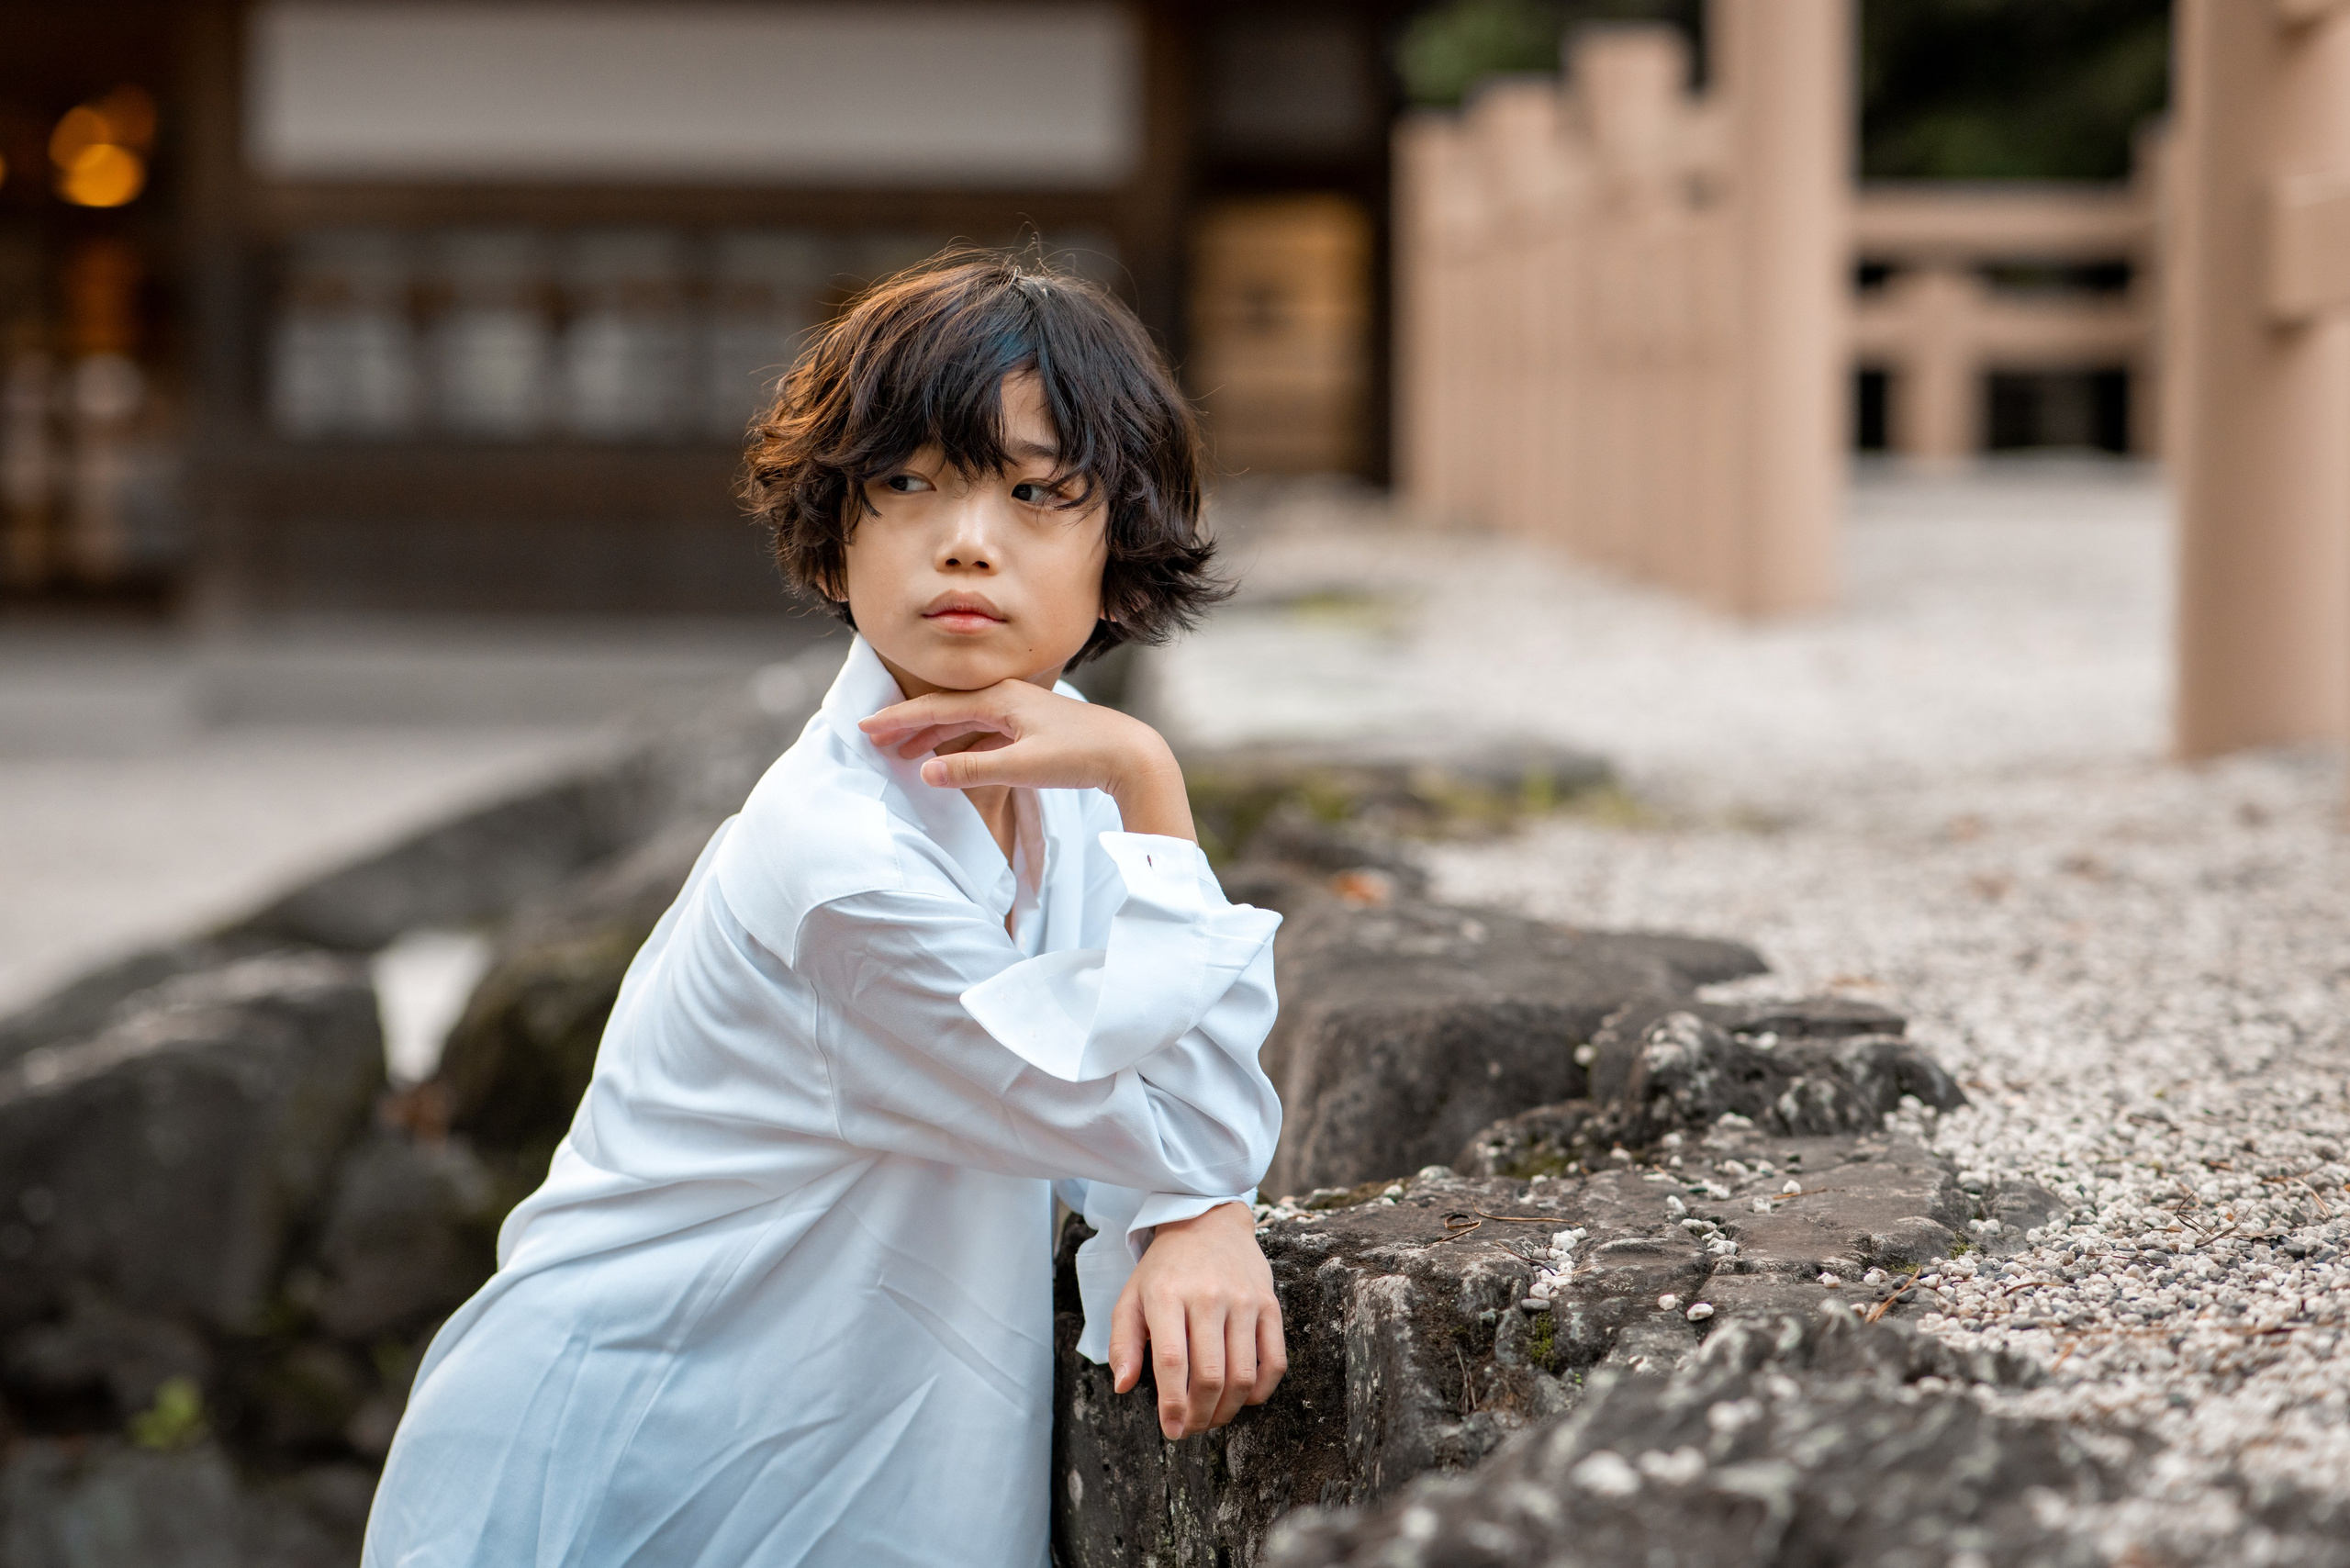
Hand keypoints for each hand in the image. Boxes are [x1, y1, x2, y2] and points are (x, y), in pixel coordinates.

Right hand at [858, 679, 1194, 840]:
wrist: (1131, 754)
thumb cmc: (1080, 757)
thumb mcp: (1022, 766)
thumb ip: (972, 770)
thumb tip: (926, 774)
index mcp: (1001, 699)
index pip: (936, 707)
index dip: (898, 719)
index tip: (865, 728)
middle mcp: (1007, 697)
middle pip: (946, 710)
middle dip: (909, 727)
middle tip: (876, 744)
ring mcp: (1021, 711)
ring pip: (965, 722)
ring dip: (934, 738)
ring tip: (906, 757)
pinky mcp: (1034, 727)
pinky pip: (984, 732)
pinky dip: (961, 745)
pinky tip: (952, 760)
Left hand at [1107, 1203, 1286, 1439]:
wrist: (1208, 1220)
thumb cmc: (1165, 1268)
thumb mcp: (1132, 1296)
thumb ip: (1123, 1342)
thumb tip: (1123, 1386)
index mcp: (1167, 1295)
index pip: (1172, 1361)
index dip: (1172, 1404)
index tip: (1171, 1429)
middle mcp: (1208, 1297)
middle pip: (1210, 1375)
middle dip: (1200, 1415)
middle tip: (1191, 1429)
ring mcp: (1243, 1300)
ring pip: (1243, 1374)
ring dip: (1228, 1410)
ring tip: (1213, 1418)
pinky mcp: (1269, 1304)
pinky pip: (1274, 1360)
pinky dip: (1261, 1391)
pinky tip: (1244, 1398)